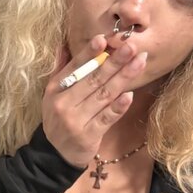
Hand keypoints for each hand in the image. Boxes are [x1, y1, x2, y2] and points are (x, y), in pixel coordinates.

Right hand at [42, 34, 147, 167]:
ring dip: (123, 78)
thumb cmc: (59, 118)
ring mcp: (76, 120)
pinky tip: (131, 94)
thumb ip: (61, 69)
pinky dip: (118, 106)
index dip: (89, 53)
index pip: (74, 67)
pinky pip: (106, 118)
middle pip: (93, 79)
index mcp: (55, 89)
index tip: (104, 39)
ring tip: (139, 63)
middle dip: (114, 62)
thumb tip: (64, 44)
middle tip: (132, 47)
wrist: (56, 153)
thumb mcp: (52, 94)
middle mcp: (64, 103)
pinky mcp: (88, 135)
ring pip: (103, 96)